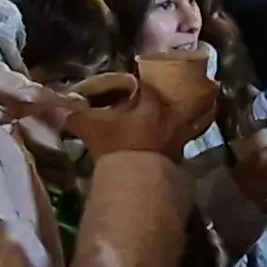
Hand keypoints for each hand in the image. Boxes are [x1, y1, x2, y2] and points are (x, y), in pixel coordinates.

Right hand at [67, 81, 214, 160]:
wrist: (136, 181)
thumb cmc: (116, 147)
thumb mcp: (92, 128)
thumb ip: (76, 117)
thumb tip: (58, 109)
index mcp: (151, 107)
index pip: (147, 88)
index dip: (140, 85)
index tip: (135, 85)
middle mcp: (170, 120)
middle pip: (196, 102)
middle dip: (202, 94)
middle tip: (208, 86)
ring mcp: (178, 142)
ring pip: (197, 124)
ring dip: (198, 118)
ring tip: (203, 112)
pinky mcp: (179, 162)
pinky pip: (185, 146)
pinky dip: (183, 142)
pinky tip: (178, 144)